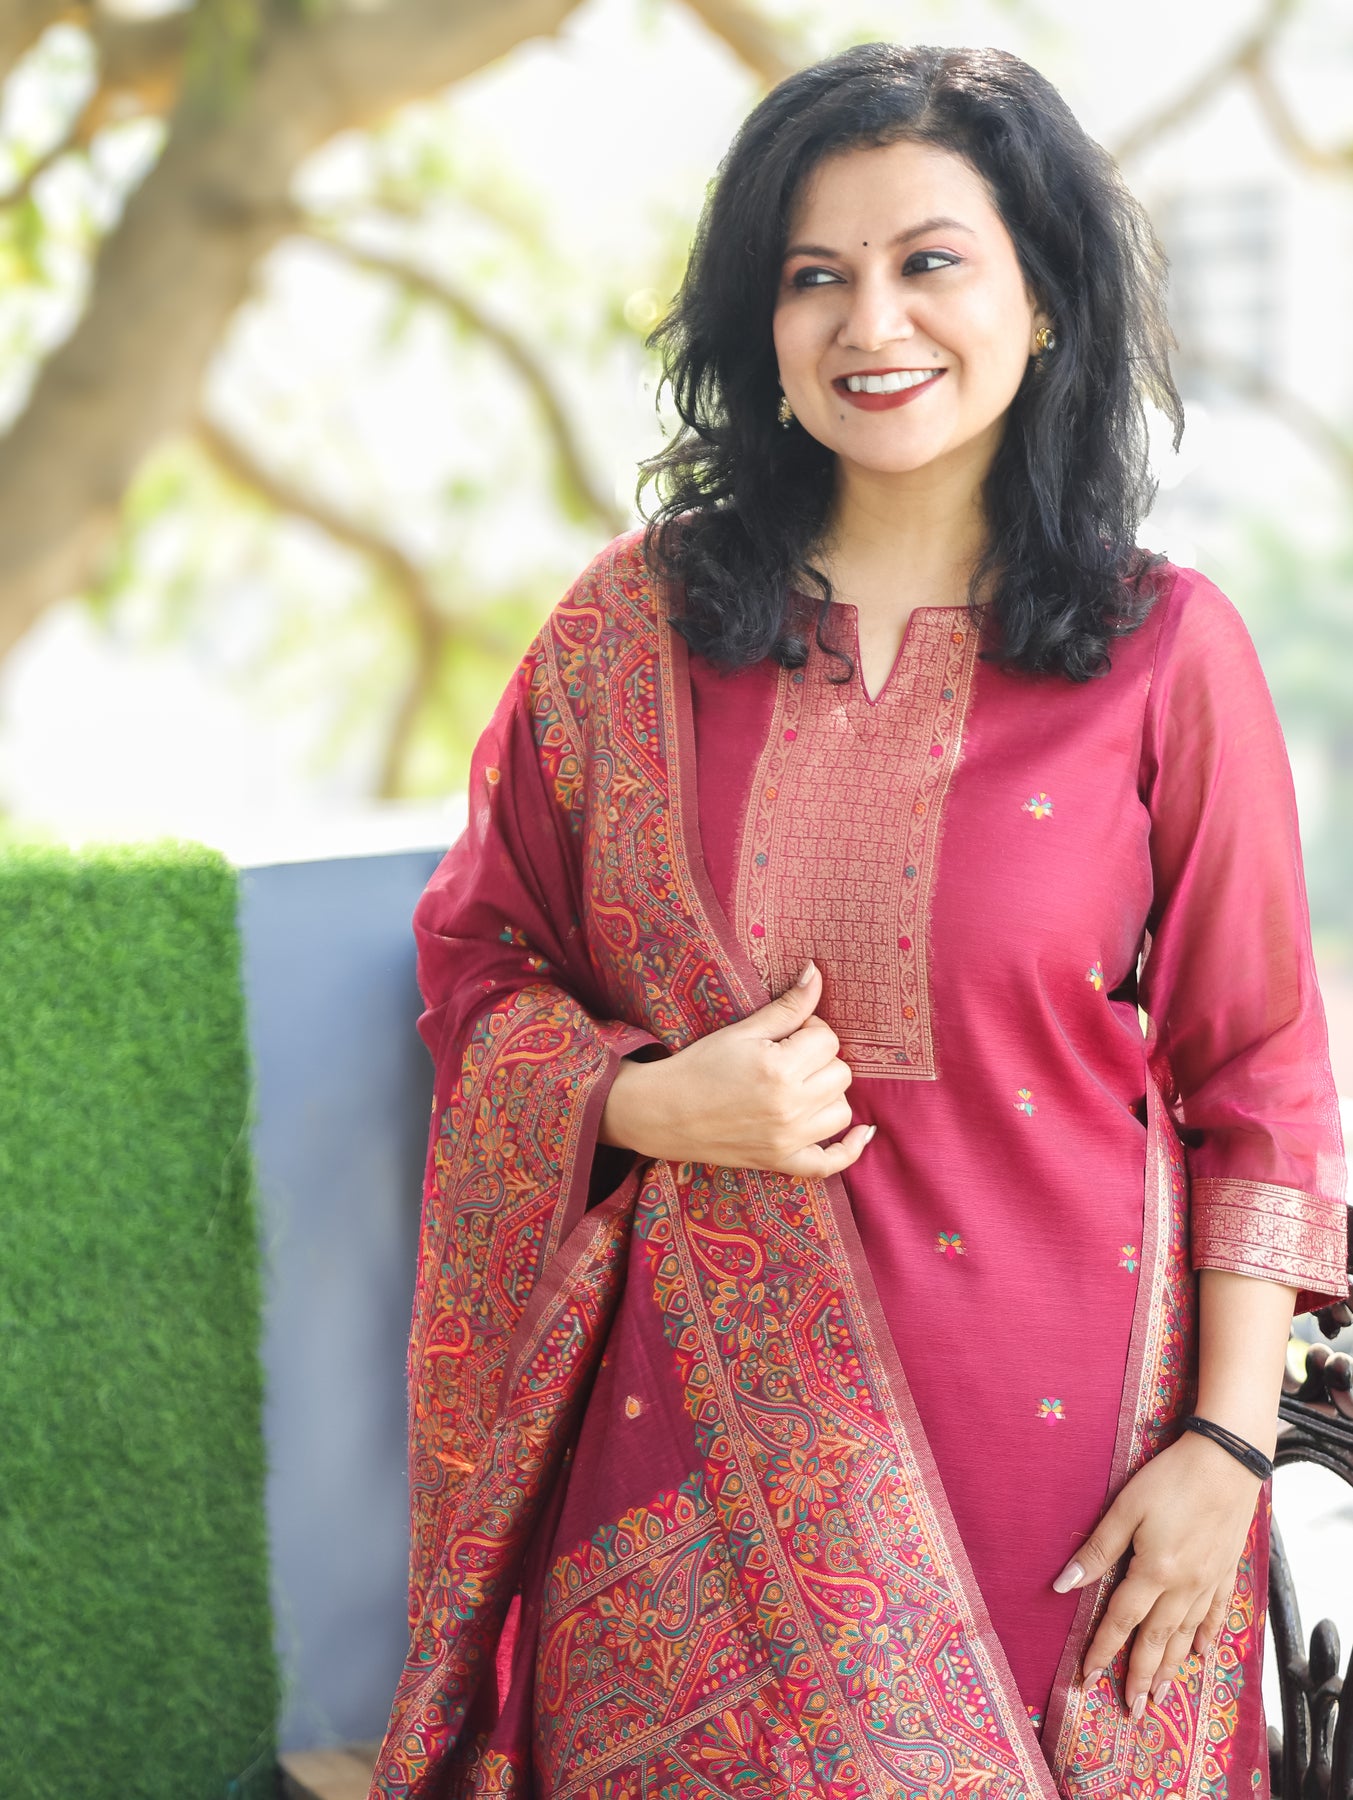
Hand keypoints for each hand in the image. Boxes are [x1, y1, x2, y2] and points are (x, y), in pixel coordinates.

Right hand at [599, 960, 873, 1177]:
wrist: (662, 1112)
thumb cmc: (699, 1066)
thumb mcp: (742, 1031)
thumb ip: (787, 1006)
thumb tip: (817, 973)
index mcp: (779, 1069)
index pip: (828, 1039)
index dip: (811, 1030)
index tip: (787, 1035)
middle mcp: (789, 1108)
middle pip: (841, 1073)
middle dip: (820, 1059)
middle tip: (788, 1057)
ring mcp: (788, 1140)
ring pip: (843, 1110)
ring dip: (828, 1094)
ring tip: (799, 1086)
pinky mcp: (781, 1163)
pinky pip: (831, 1164)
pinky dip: (850, 1150)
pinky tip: (863, 1133)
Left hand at [1053, 1430, 1262, 1713]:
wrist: (1227, 1462)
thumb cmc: (1170, 1479)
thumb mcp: (1126, 1508)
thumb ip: (1098, 1550)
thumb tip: (1064, 1585)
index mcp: (1153, 1571)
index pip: (1120, 1621)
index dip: (1102, 1650)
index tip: (1088, 1677)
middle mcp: (1183, 1586)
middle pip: (1156, 1639)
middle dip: (1140, 1675)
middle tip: (1131, 1709)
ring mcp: (1208, 1581)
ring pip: (1185, 1634)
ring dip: (1170, 1666)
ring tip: (1159, 1694)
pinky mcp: (1226, 1570)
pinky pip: (1214, 1614)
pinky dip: (1205, 1636)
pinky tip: (1200, 1652)